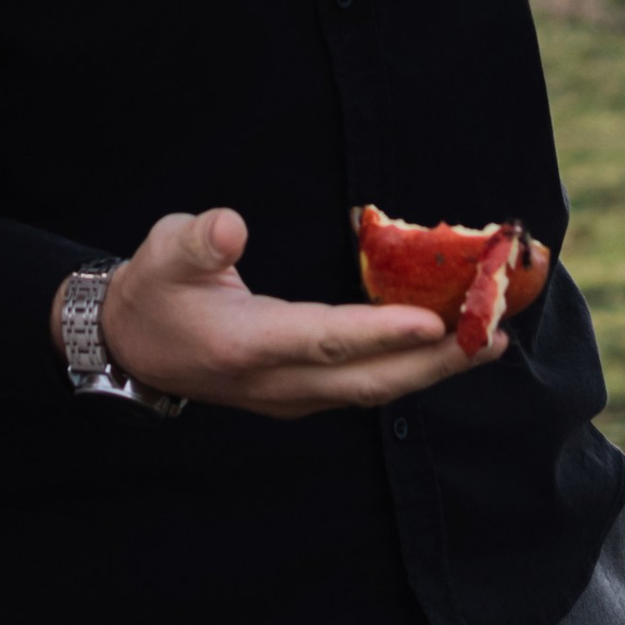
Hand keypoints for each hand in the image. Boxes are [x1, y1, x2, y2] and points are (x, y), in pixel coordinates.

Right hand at [63, 209, 479, 415]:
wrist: (130, 346)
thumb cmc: (154, 288)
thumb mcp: (164, 250)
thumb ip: (197, 240)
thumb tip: (230, 227)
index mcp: (247, 345)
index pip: (325, 341)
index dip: (380, 333)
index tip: (434, 320)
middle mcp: (277, 382)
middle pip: (368, 381)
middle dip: (436, 362)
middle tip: (495, 334)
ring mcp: (290, 396)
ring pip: (372, 392)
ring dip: (432, 370)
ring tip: (488, 341)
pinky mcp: (299, 395)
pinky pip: (363, 388)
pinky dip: (407, 369)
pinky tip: (441, 347)